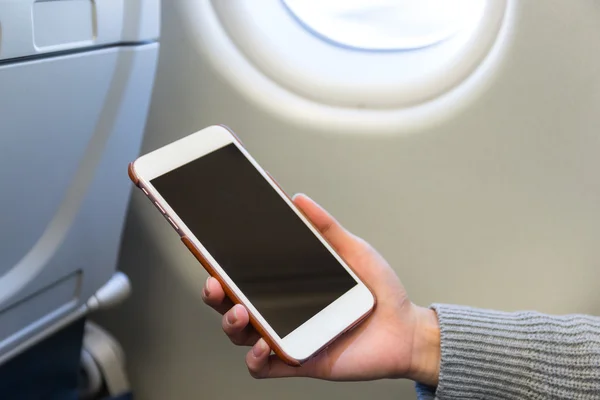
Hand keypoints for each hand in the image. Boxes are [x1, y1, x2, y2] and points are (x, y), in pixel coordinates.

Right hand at [201, 194, 439, 384]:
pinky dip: (256, 357)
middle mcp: (280, 309)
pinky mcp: (297, 360)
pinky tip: (264, 344)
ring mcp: (286, 335)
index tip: (202, 242)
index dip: (219, 260)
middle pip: (230, 302)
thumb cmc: (379, 292)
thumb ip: (326, 227)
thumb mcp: (352, 250)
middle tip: (216, 280)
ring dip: (230, 322)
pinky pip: (263, 366)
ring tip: (240, 309)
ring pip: (240, 333)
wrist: (405, 329)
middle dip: (214, 292)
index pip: (244, 271)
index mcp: (286, 283)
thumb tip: (298, 199)